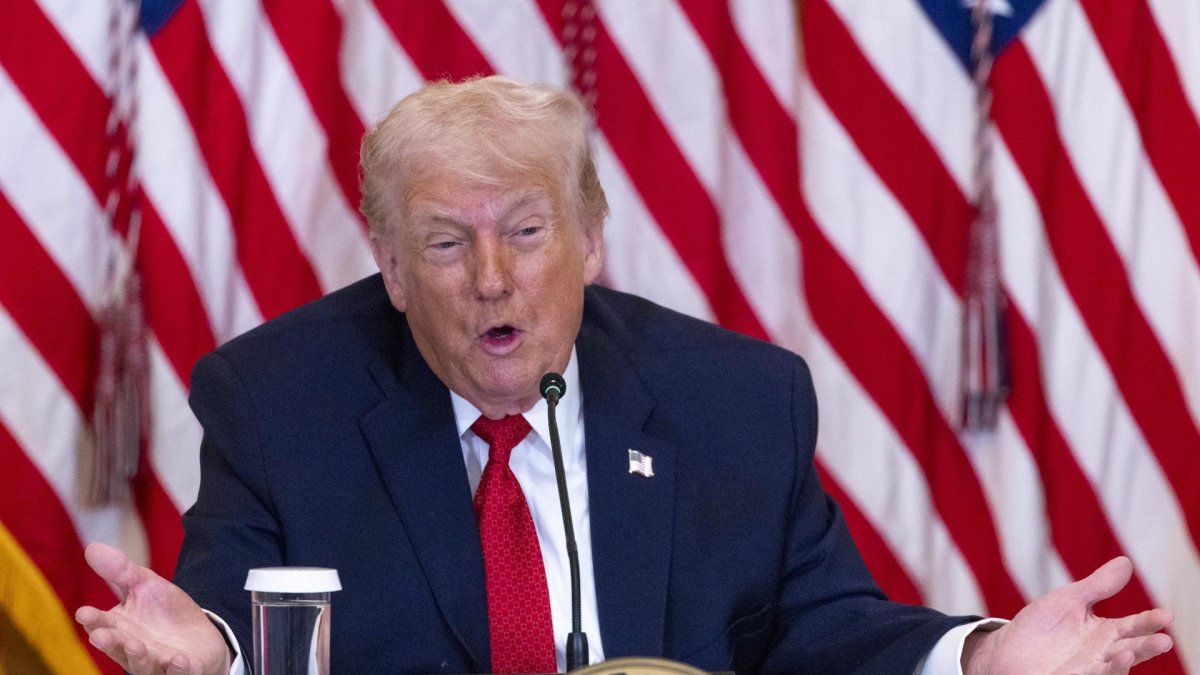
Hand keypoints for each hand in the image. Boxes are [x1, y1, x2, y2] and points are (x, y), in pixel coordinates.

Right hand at [75, 543, 233, 674]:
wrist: (201, 635)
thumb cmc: (165, 613)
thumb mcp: (146, 586)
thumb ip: (121, 572)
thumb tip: (92, 547)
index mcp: (121, 629)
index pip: (103, 625)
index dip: (93, 620)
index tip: (84, 612)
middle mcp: (134, 650)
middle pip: (119, 648)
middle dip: (110, 642)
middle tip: (100, 635)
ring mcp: (158, 663)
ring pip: (143, 665)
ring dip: (138, 656)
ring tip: (136, 645)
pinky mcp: (184, 670)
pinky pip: (179, 673)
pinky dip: (178, 669)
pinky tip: (178, 660)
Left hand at [962, 557, 1173, 673]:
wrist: (1007, 651)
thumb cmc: (1040, 627)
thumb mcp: (1068, 601)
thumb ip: (1097, 586)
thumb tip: (1125, 561)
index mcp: (1104, 632)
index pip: (1133, 626)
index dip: (1149, 621)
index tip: (1166, 615)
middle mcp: (1100, 654)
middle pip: (1129, 651)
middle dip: (1146, 648)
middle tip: (1164, 641)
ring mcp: (1087, 670)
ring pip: (1111, 670)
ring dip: (1122, 664)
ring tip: (1128, 654)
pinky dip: (1097, 673)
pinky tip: (1103, 664)